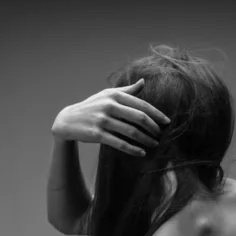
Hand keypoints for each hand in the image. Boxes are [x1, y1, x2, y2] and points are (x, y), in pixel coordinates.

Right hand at [51, 79, 170, 155]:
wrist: (68, 120)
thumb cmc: (92, 106)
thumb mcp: (107, 95)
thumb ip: (126, 90)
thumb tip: (143, 82)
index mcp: (114, 95)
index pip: (141, 104)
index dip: (157, 114)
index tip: (167, 122)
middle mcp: (109, 106)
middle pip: (139, 118)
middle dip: (153, 128)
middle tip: (161, 135)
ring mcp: (102, 120)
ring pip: (131, 132)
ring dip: (146, 140)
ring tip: (154, 145)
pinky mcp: (97, 134)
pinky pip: (119, 143)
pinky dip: (133, 149)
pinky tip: (141, 153)